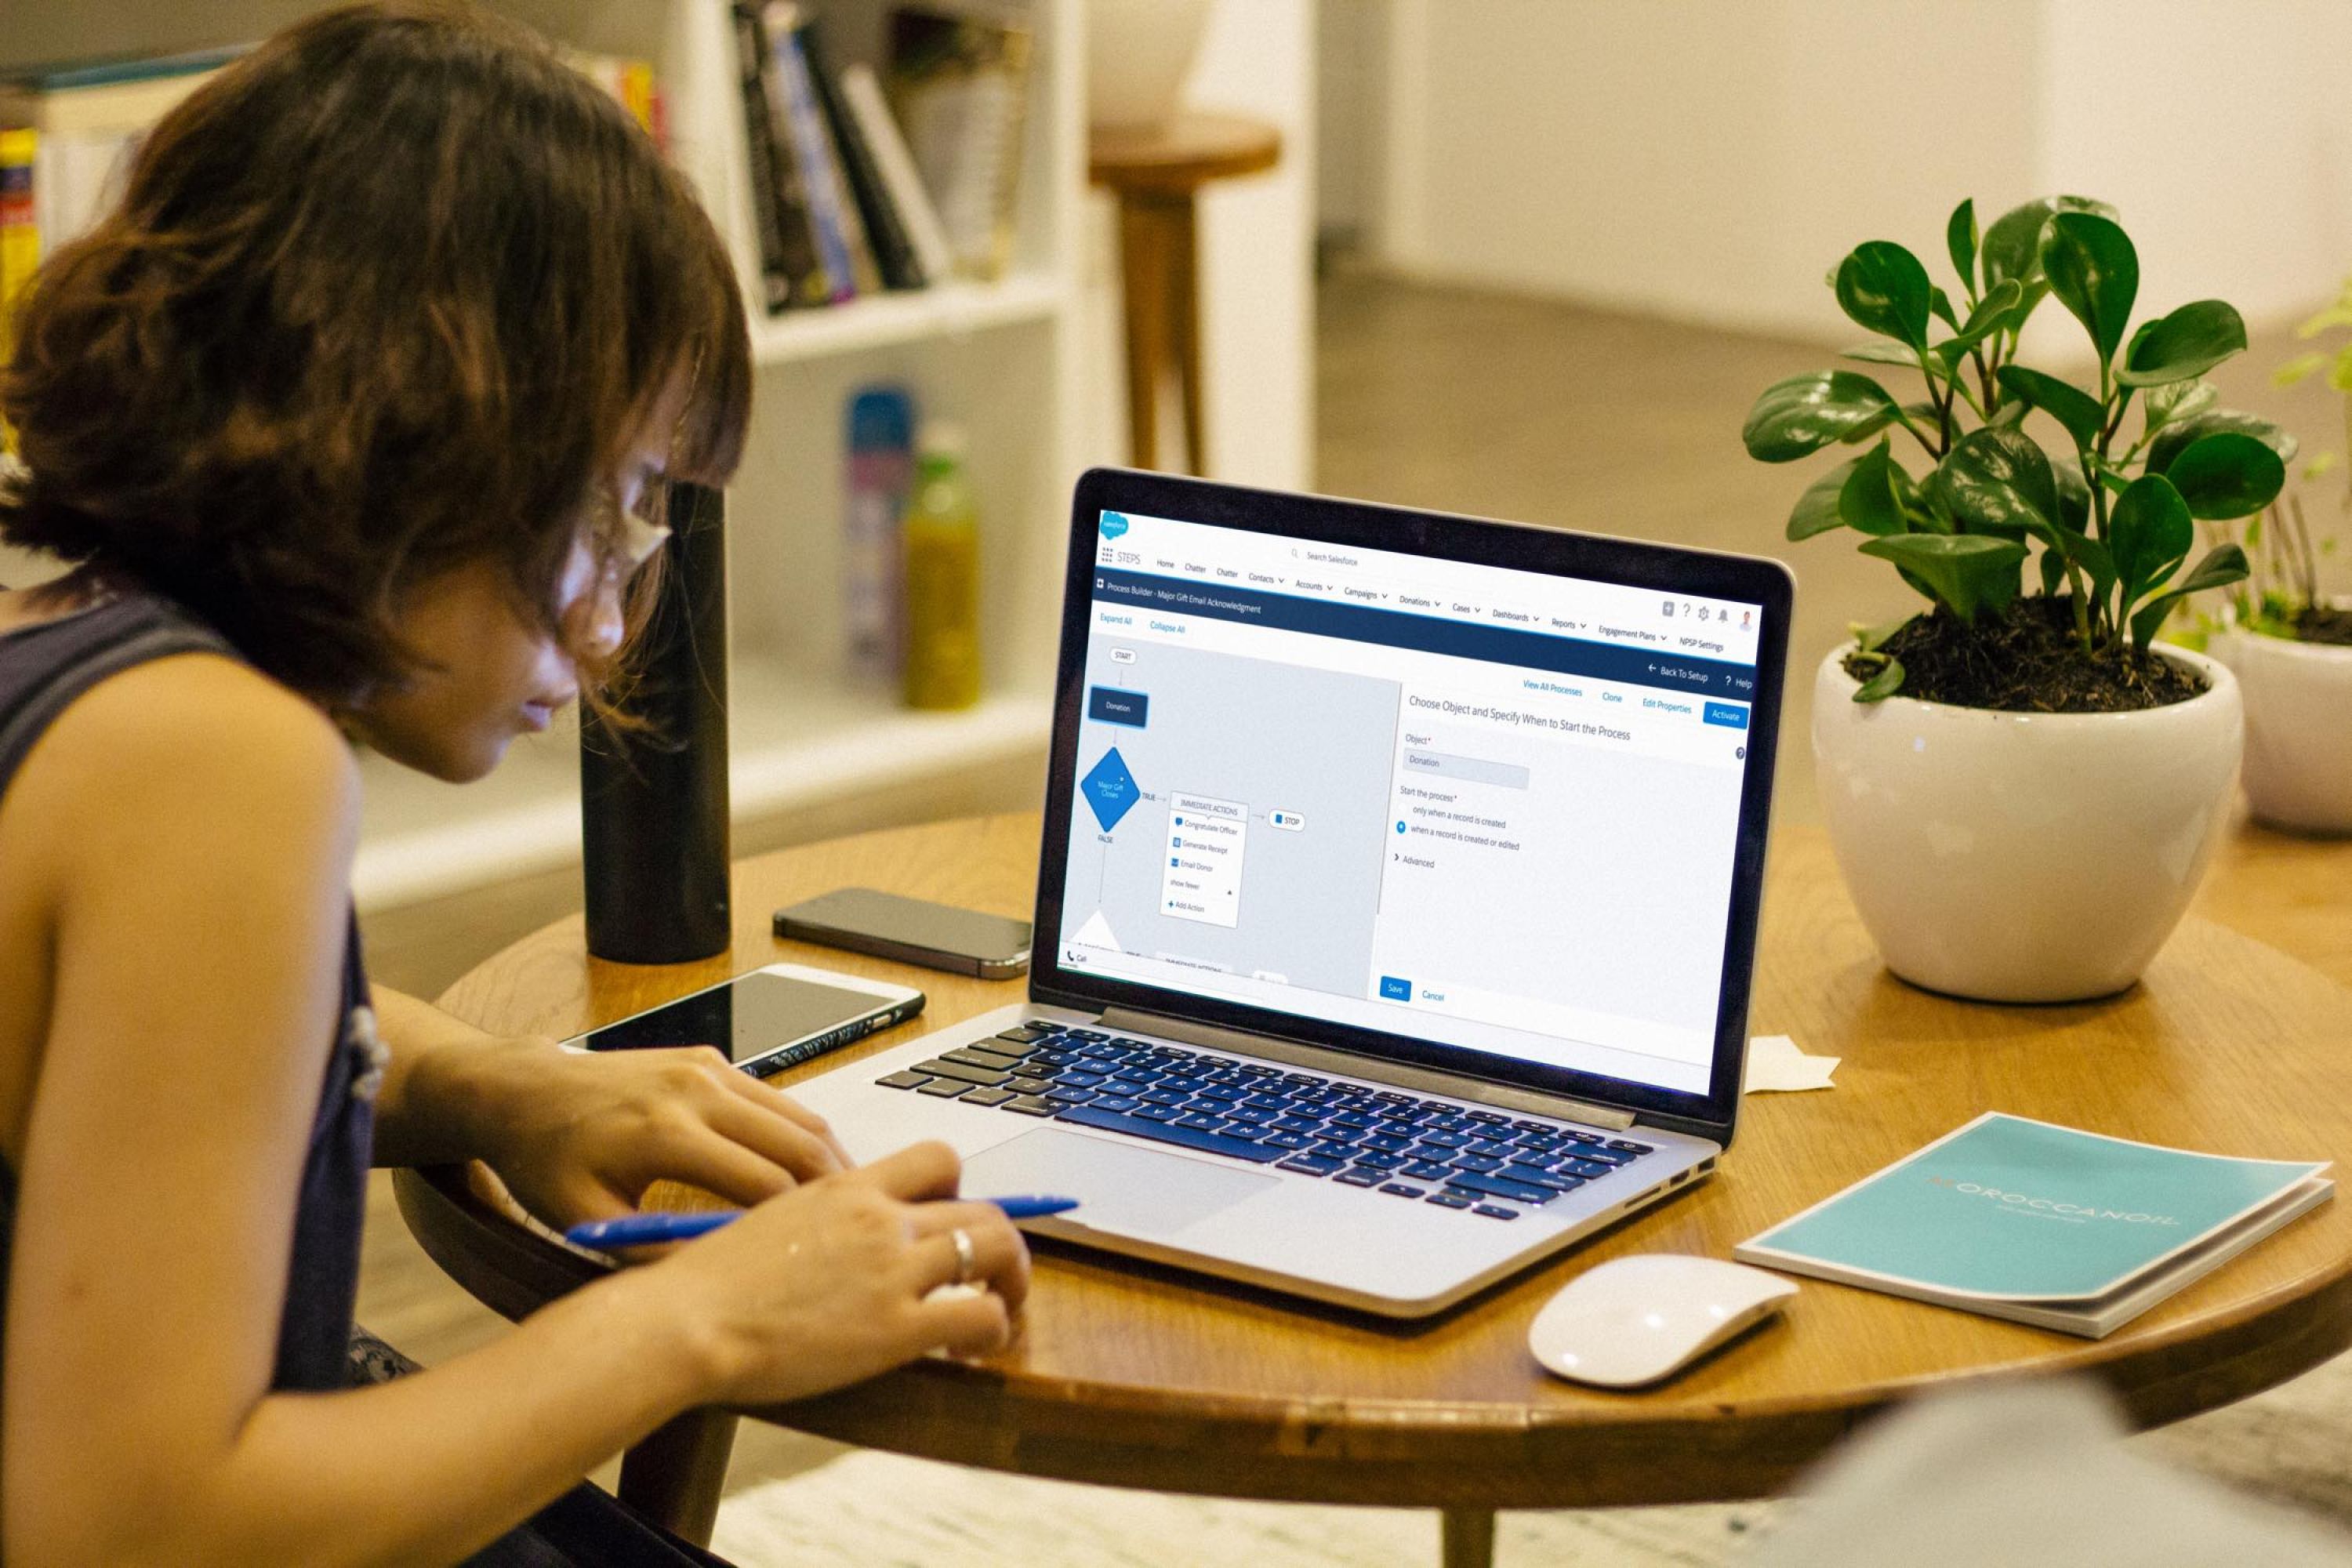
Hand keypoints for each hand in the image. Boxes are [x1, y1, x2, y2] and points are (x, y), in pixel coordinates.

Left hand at [464, 1040, 854, 1230]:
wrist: (525, 1091)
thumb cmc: (547, 1162)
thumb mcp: (587, 1221)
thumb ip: (655, 1252)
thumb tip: (723, 1283)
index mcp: (665, 1134)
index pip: (765, 1185)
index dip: (802, 1228)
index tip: (824, 1261)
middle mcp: (696, 1091)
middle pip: (799, 1144)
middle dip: (837, 1192)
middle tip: (864, 1235)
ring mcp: (708, 1068)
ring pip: (799, 1116)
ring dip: (830, 1161)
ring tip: (847, 1208)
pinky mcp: (711, 1059)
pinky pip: (775, 1100)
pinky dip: (801, 1136)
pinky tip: (808, 1173)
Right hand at [647, 1140, 1030, 1405]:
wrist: (685, 1320)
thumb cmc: (706, 1283)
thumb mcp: (768, 1222)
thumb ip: (816, 1221)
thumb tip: (830, 1241)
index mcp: (847, 1187)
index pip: (937, 1158)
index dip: (960, 1189)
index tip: (952, 1219)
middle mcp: (880, 1218)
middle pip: (981, 1208)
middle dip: (999, 1243)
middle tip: (991, 1277)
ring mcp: (893, 1270)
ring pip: (997, 1249)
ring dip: (1012, 1281)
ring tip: (999, 1310)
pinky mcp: (896, 1327)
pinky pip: (982, 1314)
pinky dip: (994, 1329)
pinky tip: (970, 1351)